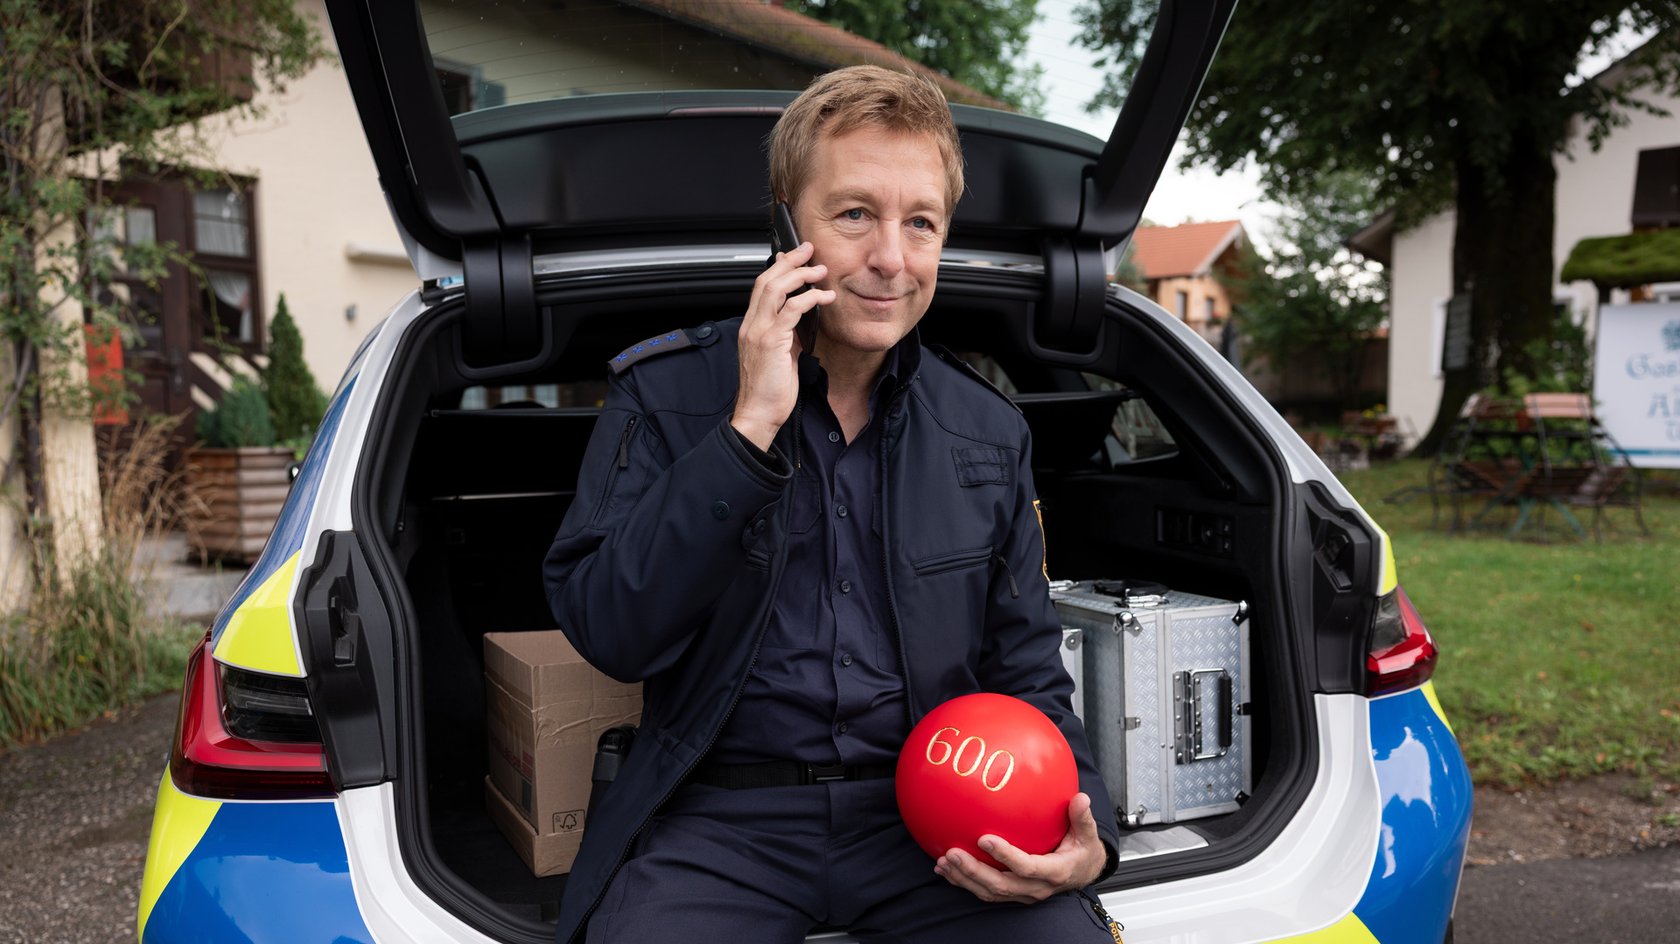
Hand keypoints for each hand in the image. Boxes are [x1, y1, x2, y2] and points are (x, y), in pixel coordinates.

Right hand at [731, 241, 834, 450]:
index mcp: (752, 327)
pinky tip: (824, 297)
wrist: (758, 414)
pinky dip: (809, 298)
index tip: (795, 257)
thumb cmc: (769, 391)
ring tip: (820, 270)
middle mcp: (752, 325)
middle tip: (809, 250)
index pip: (762, 287)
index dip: (778, 268)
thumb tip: (801, 324)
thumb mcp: (779, 357)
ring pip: (776, 289)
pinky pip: (791, 310)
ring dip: (800, 275)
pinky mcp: (771, 342)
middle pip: (767, 280)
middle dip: (789, 261)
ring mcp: (759, 332)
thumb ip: (786, 337)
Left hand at [933, 792, 1106, 903]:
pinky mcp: (1013, 894)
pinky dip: (964, 882)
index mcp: (1054, 872)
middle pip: (1001, 885)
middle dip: (974, 871)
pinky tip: (945, 869)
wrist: (1083, 873)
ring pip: (990, 892)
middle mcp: (1036, 888)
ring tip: (943, 862)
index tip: (984, 838)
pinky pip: (986, 892)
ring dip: (964, 879)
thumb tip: (1081, 798)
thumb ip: (1082, 817)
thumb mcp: (1087, 834)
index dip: (1005, 856)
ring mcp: (1023, 894)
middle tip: (952, 853)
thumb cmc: (1082, 851)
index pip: (1026, 867)